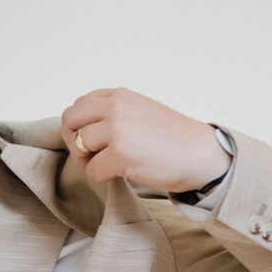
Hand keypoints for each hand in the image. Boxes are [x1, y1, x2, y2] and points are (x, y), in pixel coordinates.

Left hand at [60, 88, 230, 193]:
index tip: (95, 140)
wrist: (202, 155)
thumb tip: (80, 128)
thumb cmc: (173, 139)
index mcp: (120, 95)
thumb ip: (113, 112)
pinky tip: (121, 174)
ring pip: (79, 146)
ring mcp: (117, 130)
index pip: (79, 105)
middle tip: (92, 156)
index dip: (80, 126)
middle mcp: (116, 107)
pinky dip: (102, 177)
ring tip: (111, 165)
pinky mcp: (120, 155)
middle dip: (75, 141)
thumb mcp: (140, 111)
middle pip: (70, 121)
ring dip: (89, 161)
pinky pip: (91, 170)